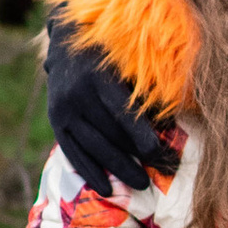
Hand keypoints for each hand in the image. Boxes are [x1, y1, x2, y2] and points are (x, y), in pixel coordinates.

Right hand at [44, 18, 176, 194]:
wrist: (67, 38)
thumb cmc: (112, 48)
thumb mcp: (128, 58)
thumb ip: (145, 86)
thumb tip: (172, 121)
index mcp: (99, 76)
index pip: (124, 115)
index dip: (143, 137)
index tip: (161, 154)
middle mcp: (77, 94)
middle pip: (111, 135)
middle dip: (138, 157)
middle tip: (163, 173)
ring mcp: (63, 109)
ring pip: (94, 147)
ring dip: (119, 169)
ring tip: (142, 184)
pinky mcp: (56, 121)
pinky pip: (73, 152)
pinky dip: (90, 172)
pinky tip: (106, 189)